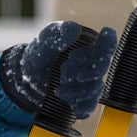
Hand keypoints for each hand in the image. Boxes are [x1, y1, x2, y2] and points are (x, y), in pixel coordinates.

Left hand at [0, 21, 118, 120]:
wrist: (28, 78)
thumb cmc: (40, 54)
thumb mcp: (45, 40)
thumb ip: (58, 33)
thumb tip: (76, 29)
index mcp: (89, 46)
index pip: (108, 46)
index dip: (102, 47)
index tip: (79, 51)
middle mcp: (94, 65)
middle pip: (101, 68)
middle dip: (82, 71)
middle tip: (63, 70)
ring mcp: (89, 84)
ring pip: (95, 89)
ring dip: (76, 89)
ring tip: (58, 88)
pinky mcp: (82, 101)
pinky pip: (89, 107)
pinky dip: (79, 106)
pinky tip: (65, 100)